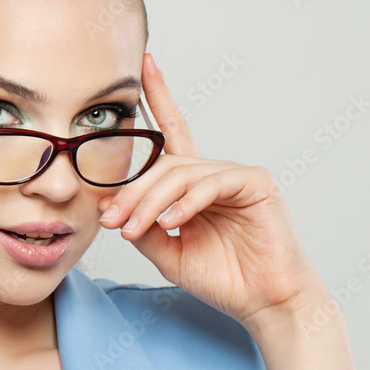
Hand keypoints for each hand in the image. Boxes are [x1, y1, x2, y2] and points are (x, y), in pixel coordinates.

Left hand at [98, 52, 329, 333]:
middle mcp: (215, 173)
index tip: (143, 64)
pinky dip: (186, 203)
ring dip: (150, 202)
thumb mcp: (167, 252)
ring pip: (181, 174)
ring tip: (134, 229)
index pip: (174, 130)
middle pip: (164, 164)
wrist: (263, 304)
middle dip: (132, 191)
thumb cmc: (223, 278)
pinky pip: (211, 184)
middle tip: (111, 221)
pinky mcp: (256, 184)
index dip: (159, 95)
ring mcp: (237, 176)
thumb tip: (106, 203)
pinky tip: (172, 223)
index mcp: (195, 184)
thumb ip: (141, 224)